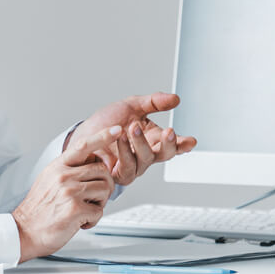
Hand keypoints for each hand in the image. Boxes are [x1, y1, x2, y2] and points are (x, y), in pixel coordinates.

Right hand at [12, 126, 120, 261]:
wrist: (24, 232)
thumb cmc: (39, 209)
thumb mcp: (49, 180)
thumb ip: (68, 170)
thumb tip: (93, 162)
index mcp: (58, 166)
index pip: (83, 145)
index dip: (102, 136)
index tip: (117, 129)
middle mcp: (63, 175)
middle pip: (103, 171)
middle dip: (104, 186)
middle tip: (92, 199)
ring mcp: (69, 191)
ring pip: (105, 190)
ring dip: (99, 204)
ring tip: (84, 210)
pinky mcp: (75, 209)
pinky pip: (99, 211)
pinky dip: (93, 220)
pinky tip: (79, 222)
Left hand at [69, 92, 197, 184]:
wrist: (83, 134)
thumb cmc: (106, 123)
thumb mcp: (132, 106)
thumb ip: (154, 102)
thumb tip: (175, 99)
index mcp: (152, 139)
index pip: (173, 144)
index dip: (183, 144)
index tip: (191, 141)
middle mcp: (145, 154)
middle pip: (165, 154)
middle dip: (170, 144)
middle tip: (169, 132)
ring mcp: (133, 166)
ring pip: (146, 160)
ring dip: (141, 143)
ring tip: (133, 127)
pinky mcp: (118, 174)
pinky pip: (127, 167)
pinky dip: (125, 152)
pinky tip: (120, 138)